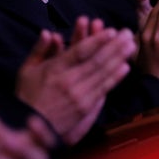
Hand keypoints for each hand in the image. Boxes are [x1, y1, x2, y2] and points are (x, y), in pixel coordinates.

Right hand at [16, 17, 135, 143]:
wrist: (31, 128)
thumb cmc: (28, 96)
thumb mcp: (27, 70)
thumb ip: (39, 50)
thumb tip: (48, 33)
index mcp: (54, 70)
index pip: (80, 52)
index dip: (97, 40)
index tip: (111, 31)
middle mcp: (69, 82)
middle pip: (96, 61)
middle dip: (114, 46)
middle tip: (127, 33)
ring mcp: (79, 95)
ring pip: (103, 73)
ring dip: (119, 58)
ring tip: (131, 45)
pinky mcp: (85, 107)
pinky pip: (103, 89)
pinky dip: (115, 77)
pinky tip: (125, 67)